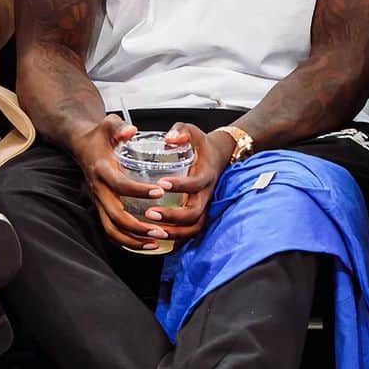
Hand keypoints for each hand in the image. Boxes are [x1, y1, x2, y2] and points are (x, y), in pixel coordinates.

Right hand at [73, 114, 177, 249]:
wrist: (82, 145)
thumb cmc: (99, 136)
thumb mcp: (108, 125)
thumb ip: (119, 127)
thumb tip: (131, 131)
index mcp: (102, 170)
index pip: (119, 185)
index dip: (139, 190)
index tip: (160, 191)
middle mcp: (98, 190)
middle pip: (116, 215)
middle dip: (139, 226)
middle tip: (161, 228)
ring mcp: (99, 201)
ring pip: (112, 229)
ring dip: (134, 239)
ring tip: (156, 241)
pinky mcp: (101, 208)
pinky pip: (111, 231)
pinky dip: (128, 242)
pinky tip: (147, 244)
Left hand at [147, 122, 232, 240]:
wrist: (218, 155)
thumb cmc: (201, 144)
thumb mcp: (192, 131)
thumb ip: (181, 132)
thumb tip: (170, 138)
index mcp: (206, 174)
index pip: (195, 184)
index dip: (180, 186)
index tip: (161, 184)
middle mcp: (206, 194)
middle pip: (194, 213)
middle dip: (172, 216)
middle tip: (150, 213)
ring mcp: (203, 205)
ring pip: (193, 227)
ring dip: (173, 232)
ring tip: (152, 230)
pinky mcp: (198, 212)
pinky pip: (190, 231)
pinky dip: (176, 238)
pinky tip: (157, 237)